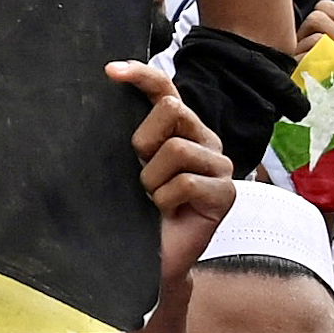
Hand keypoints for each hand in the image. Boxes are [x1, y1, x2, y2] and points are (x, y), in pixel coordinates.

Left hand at [109, 57, 233, 283]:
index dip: (140, 75)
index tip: (110, 72)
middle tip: (141, 175)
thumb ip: (130, 136)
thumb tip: (107, 97)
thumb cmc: (135, 212)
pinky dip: (166, 200)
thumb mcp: (125, 166)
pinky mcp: (226, 193)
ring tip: (155, 200)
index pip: (164, 88)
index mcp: (179, 127)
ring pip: (176, 148)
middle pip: (172, 110)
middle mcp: (203, 139)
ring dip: (152, 180)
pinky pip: (186, 182)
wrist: (150, 260)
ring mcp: (219, 165)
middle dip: (144, 143)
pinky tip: (170, 212)